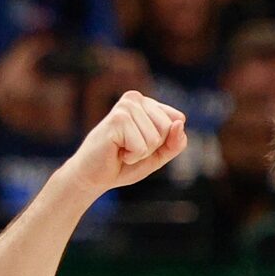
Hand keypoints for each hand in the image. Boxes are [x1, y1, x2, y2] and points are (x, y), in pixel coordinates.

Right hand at [65, 89, 186, 193]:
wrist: (94, 176)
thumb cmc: (124, 164)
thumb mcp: (158, 155)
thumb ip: (175, 142)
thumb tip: (180, 123)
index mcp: (146, 102)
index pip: (177, 120)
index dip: (164, 143)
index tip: (142, 145)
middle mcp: (135, 99)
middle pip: (168, 128)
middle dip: (153, 148)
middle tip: (130, 148)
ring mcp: (125, 106)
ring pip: (155, 138)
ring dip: (141, 153)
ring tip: (122, 149)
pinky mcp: (117, 119)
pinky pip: (142, 147)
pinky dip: (132, 156)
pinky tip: (116, 151)